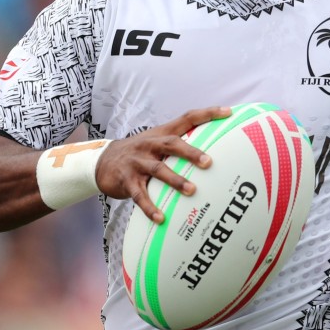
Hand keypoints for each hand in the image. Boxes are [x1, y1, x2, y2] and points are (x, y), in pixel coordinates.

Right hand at [95, 106, 230, 223]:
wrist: (102, 161)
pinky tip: (161, 217)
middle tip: (209, 162)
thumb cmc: (139, 154)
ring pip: (158, 170)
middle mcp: (149, 145)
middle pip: (171, 144)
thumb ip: (178, 145)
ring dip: (175, 180)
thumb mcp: (155, 143)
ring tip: (191, 191)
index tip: (227, 112)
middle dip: (191, 152)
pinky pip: (140, 195)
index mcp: (161, 134)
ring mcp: (137, 162)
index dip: (207, 114)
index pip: (186, 118)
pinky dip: (150, 207)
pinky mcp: (127, 180)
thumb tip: (212, 154)